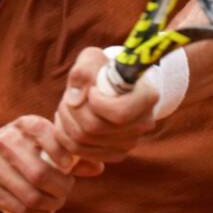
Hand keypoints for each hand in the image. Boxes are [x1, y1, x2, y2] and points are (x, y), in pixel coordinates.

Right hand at [0, 115, 103, 212]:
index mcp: (22, 125)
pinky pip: (17, 207)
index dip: (62, 153)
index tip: (69, 168)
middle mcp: (3, 140)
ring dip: (49, 204)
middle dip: (59, 188)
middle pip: (40, 172)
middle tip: (64, 193)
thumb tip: (98, 167)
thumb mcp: (38, 147)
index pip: (46, 133)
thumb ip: (69, 155)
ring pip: (30, 194)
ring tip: (54, 204)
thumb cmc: (17, 155)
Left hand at [54, 47, 158, 162]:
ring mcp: (130, 142)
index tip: (91, 90)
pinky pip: (80, 152)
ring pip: (84, 141)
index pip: (120, 113)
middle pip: (95, 128)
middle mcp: (143, 124)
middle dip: (73, 110)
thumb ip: (84, 71)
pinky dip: (65, 136)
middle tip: (68, 96)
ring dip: (65, 122)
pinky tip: (66, 121)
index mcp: (147, 97)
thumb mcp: (93, 59)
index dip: (97, 103)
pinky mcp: (115, 154)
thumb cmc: (102, 69)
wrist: (109, 86)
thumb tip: (75, 100)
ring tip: (65, 106)